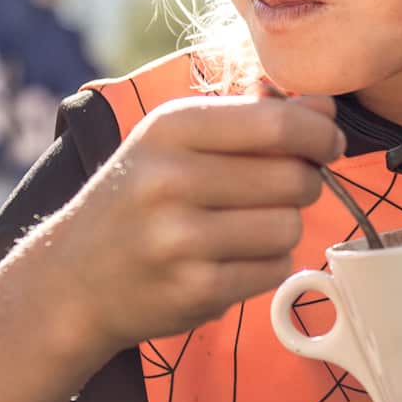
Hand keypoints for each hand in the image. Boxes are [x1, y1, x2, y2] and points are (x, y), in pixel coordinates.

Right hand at [35, 94, 341, 358]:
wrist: (74, 279)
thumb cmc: (137, 199)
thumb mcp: (172, 141)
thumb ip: (249, 118)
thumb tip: (326, 111)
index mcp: (170, 129)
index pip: (276, 124)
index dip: (319, 134)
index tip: (327, 143)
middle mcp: (170, 179)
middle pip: (293, 177)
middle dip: (306, 182)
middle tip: (286, 188)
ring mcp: (181, 239)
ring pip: (289, 226)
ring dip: (284, 227)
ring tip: (248, 226)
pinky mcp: (196, 289)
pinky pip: (275, 269)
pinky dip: (268, 264)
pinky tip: (234, 258)